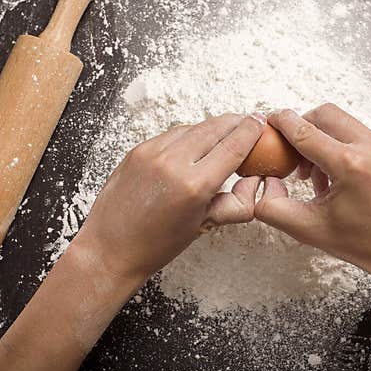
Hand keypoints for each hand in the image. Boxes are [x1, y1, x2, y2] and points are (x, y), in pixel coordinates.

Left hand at [77, 113, 263, 283]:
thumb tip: (253, 183)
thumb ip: (235, 203)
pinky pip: (171, 134)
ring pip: (193, 127)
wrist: (110, 248)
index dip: (251, 131)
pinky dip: (188, 136)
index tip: (261, 124)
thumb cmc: (155, 245)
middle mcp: (172, 162)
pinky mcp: (138, 150)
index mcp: (194, 185)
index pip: (233, 146)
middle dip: (235, 123)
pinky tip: (194, 147)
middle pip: (215, 127)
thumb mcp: (203, 226)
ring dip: (212, 129)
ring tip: (223, 137)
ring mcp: (152, 153)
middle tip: (249, 124)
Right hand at [253, 104, 370, 290]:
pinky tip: (330, 176)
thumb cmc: (367, 245)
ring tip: (311, 175)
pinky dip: (335, 144)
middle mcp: (369, 148)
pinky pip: (353, 133)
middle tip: (288, 155)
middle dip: (299, 128)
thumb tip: (263, 184)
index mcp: (350, 165)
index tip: (266, 122)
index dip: (280, 123)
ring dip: (318, 138)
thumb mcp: (309, 231)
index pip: (304, 130)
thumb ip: (273, 208)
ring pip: (339, 121)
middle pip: (323, 114)